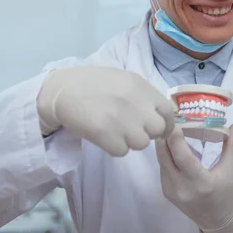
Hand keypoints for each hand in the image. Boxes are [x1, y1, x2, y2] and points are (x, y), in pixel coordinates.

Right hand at [37, 66, 174, 155]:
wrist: (63, 90)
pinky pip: (122, 151)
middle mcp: (136, 103)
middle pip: (157, 130)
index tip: (160, 129)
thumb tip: (162, 113)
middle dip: (148, 133)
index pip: (168, 111)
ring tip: (116, 131)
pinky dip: (114, 147)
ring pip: (141, 143)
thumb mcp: (125, 80)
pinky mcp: (106, 134)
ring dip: (131, 142)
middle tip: (133, 130)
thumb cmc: (95, 84)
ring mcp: (122, 120)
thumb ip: (145, 95)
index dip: (167, 123)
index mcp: (142, 88)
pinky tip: (104, 136)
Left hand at [155, 119, 232, 232]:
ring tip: (169, 126)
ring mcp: (170, 191)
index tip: (174, 121)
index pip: (183, 158)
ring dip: (163, 143)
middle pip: (165, 157)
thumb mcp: (232, 167)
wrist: (217, 221)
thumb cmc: (228, 192)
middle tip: (169, 117)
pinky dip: (165, 153)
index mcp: (200, 183)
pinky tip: (170, 142)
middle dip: (165, 136)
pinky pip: (162, 167)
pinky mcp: (166, 191)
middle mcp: (181, 188)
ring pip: (161, 161)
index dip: (175, 139)